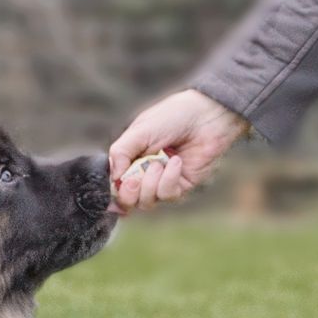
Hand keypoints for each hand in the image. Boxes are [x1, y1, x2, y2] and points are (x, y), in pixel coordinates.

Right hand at [108, 89, 251, 212]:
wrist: (206, 115)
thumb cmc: (173, 116)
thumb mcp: (139, 131)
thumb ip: (120, 152)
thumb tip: (113, 178)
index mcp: (130, 160)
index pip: (114, 186)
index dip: (112, 192)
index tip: (115, 185)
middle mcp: (144, 174)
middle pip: (127, 202)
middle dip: (128, 194)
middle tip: (133, 180)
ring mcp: (162, 182)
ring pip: (146, 202)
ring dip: (149, 185)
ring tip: (158, 163)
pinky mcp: (181, 187)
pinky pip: (167, 195)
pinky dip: (168, 179)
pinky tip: (176, 161)